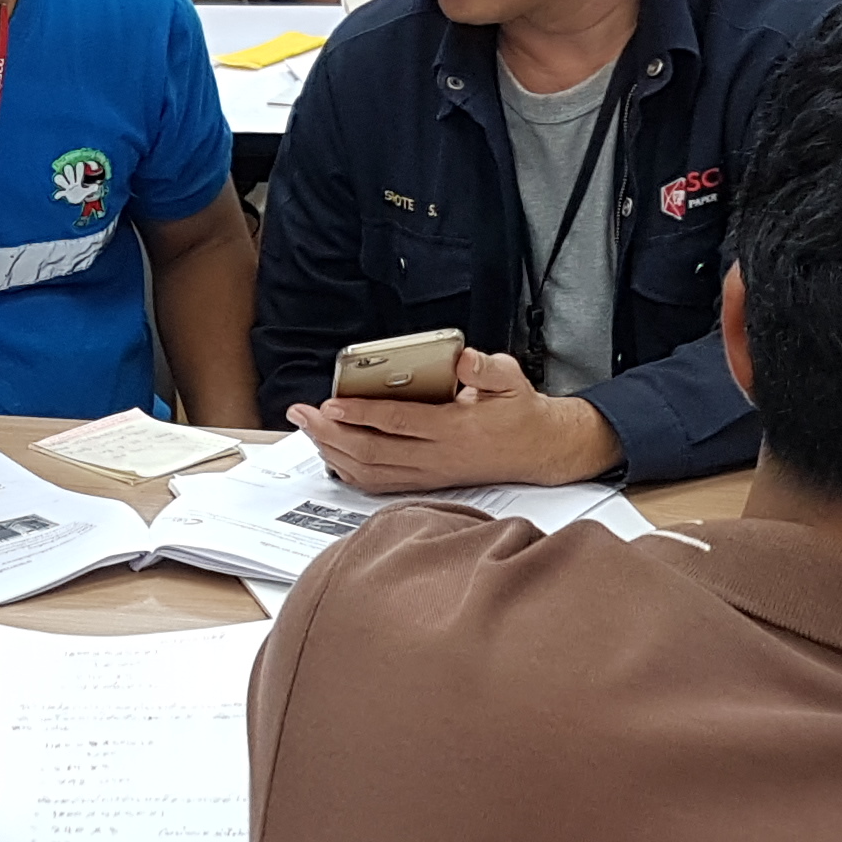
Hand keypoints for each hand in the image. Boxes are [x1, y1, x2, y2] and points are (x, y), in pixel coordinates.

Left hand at [289, 350, 615, 492]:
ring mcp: (429, 473)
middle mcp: (438, 456)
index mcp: (455, 429)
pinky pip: (379, 483)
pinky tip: (331, 454)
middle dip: (331, 433)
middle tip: (302, 414)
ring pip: (370, 471)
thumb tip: (462, 358)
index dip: (362, 414)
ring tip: (309, 429)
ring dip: (333, 452)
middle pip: (373, 451)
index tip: (331, 403)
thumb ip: (487, 368)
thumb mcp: (512, 380)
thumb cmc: (519, 412)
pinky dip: (349, 470)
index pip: (400, 423)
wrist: (538, 450)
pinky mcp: (426, 482)